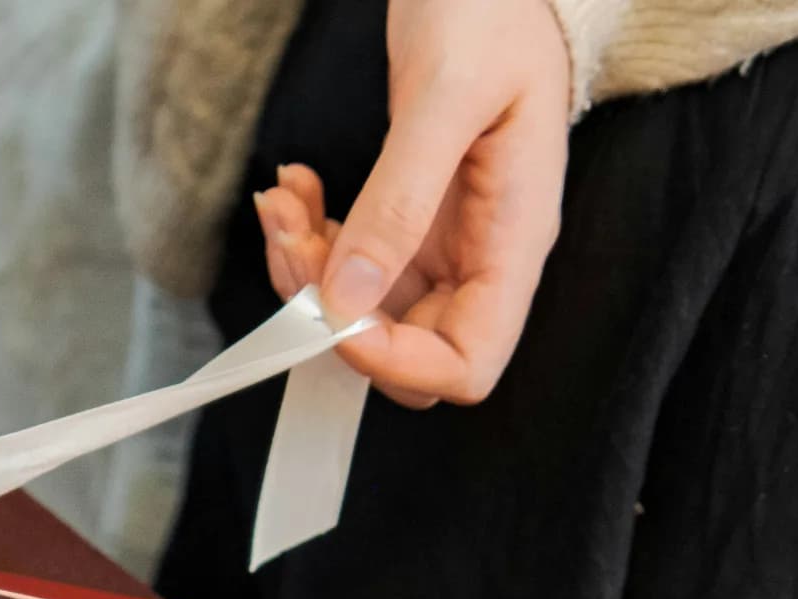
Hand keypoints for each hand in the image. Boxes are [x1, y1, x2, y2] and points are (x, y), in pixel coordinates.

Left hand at [254, 0, 569, 408]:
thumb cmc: (491, 15)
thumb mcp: (447, 96)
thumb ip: (401, 199)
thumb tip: (349, 295)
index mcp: (515, 241)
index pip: (469, 362)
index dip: (397, 364)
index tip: (333, 316)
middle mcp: (482, 256)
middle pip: (405, 345)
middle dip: (331, 312)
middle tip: (290, 238)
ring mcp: (444, 241)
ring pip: (363, 307)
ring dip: (306, 267)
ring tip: (282, 200)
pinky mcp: (409, 218)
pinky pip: (350, 261)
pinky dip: (310, 235)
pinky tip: (298, 187)